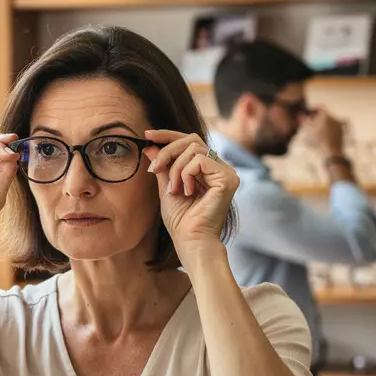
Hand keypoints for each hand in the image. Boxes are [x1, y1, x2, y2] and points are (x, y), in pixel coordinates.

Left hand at [143, 129, 238, 259]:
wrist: (190, 240)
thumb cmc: (180, 219)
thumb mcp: (166, 186)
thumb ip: (162, 165)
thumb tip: (150, 146)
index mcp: (206, 168)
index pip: (189, 141)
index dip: (168, 135)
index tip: (147, 136)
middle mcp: (219, 167)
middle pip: (191, 139)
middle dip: (167, 150)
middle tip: (154, 168)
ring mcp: (226, 172)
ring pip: (194, 149)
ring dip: (176, 168)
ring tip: (174, 190)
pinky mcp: (228, 178)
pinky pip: (201, 160)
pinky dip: (186, 174)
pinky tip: (187, 192)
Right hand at [299, 107, 344, 158]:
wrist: (331, 152)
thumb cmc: (319, 141)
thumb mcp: (307, 130)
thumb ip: (304, 120)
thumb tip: (301, 115)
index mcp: (326, 115)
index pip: (319, 107)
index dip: (313, 109)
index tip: (308, 114)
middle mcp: (335, 118)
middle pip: (325, 114)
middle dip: (318, 118)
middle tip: (311, 123)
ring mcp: (340, 125)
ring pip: (330, 121)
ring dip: (323, 124)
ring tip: (316, 131)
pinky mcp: (342, 133)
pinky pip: (334, 128)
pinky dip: (329, 130)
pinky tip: (323, 136)